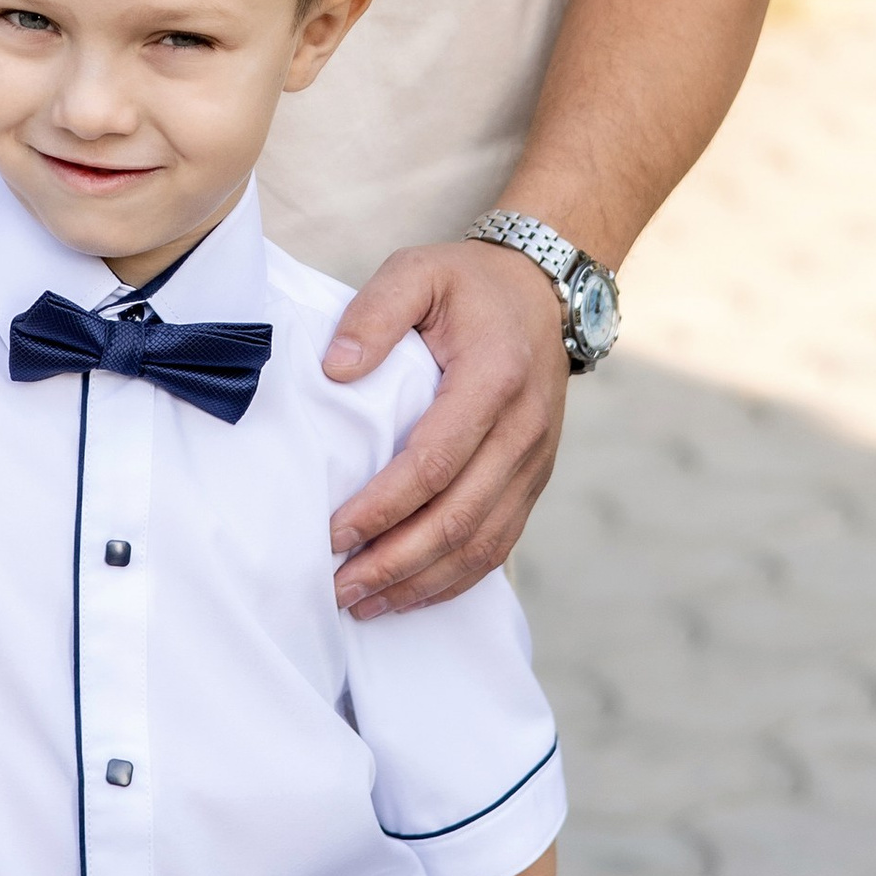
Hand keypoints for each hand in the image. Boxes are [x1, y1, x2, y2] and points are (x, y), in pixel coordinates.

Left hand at [322, 239, 566, 617]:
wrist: (543, 295)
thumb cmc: (469, 287)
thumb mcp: (417, 272)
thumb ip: (374, 313)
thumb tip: (336, 370)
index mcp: (493, 378)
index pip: (435, 461)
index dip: (383, 506)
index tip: (332, 533)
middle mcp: (523, 429)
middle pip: (459, 517)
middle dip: (394, 562)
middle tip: (336, 588)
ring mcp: (535, 462)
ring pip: (481, 543)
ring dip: (421, 582)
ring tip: (362, 603)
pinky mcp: (534, 481)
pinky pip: (498, 544)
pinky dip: (454, 579)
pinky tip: (409, 594)